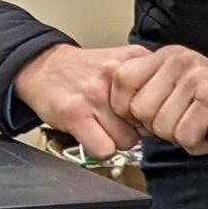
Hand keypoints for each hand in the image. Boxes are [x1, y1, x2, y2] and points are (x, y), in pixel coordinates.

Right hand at [14, 43, 150, 158]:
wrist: (42, 66)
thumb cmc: (83, 71)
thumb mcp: (122, 63)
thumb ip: (147, 81)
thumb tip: (165, 115)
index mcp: (133, 58)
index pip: (163, 100)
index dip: (153, 114)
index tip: (142, 115)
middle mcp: (116, 75)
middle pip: (146, 125)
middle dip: (135, 130)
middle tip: (118, 121)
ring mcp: (96, 95)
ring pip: (127, 141)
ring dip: (117, 141)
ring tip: (103, 126)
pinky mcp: (76, 114)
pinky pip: (105, 150)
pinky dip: (100, 149)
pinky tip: (93, 136)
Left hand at [108, 45, 207, 155]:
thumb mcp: (178, 89)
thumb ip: (146, 89)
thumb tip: (106, 94)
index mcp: (167, 56)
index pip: (119, 81)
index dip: (128, 110)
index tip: (153, 118)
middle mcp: (180, 60)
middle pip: (138, 111)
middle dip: (159, 128)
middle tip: (185, 123)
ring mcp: (197, 78)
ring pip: (161, 127)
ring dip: (181, 137)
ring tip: (201, 126)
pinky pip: (184, 137)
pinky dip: (198, 145)